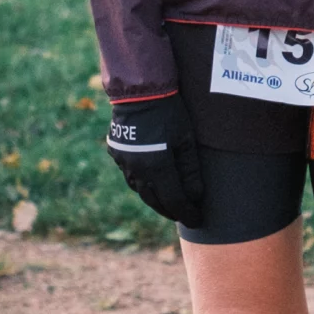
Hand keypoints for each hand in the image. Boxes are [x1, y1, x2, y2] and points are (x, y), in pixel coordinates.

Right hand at [106, 92, 204, 223]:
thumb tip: (195, 196)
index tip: (197, 220)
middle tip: (184, 215)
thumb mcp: (186, 140)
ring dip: (155, 200)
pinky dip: (142, 184)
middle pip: (155, 200)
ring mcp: (124, 163)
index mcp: (157, 168)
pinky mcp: (117, 154)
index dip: (187, 213)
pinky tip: (150, 185)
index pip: (174, 201)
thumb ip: (190, 170)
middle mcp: (138, 171)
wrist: (139, 92)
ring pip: (140, 190)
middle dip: (171, 211)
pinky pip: (130, 176)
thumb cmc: (169, 113)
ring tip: (168, 204)